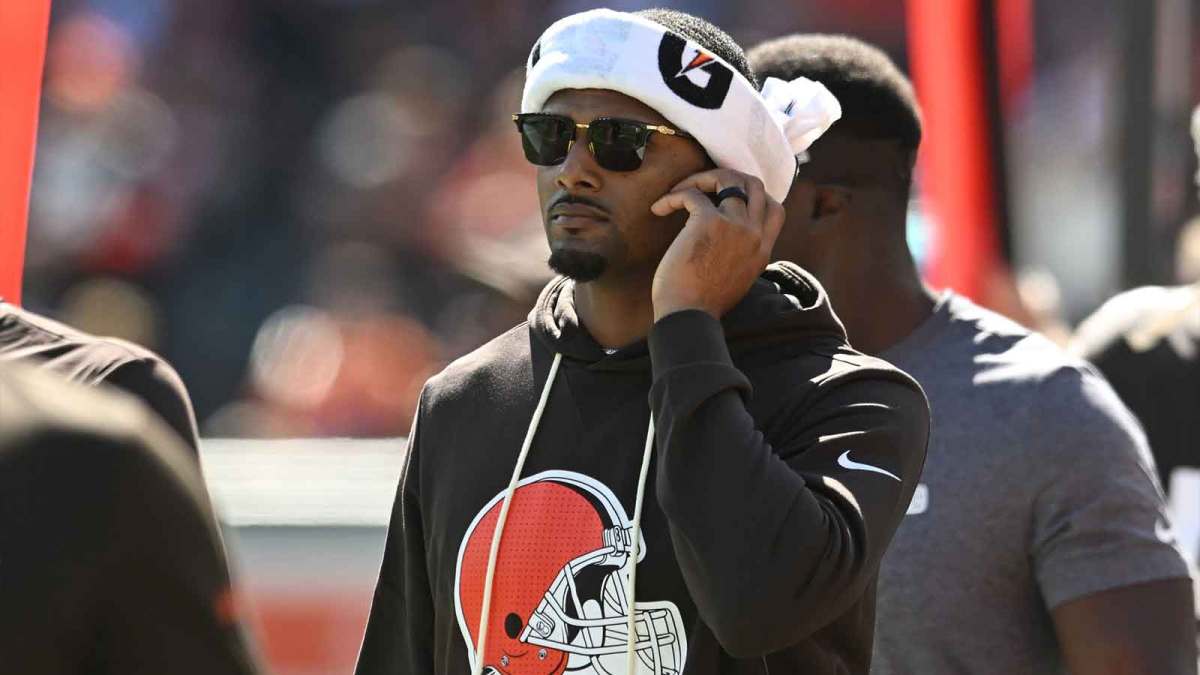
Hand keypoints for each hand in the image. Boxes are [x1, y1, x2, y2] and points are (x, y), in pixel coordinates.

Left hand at [649, 169, 784, 320]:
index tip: (725, 199)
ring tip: (679, 192)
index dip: (752, 196)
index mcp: (762, 250)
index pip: (775, 209)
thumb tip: (722, 241)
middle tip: (700, 188)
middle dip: (726, 179)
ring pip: (727, 178)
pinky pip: (692, 194)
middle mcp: (754, 234)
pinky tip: (659, 209)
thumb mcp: (735, 280)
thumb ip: (738, 256)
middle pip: (754, 184)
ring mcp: (735, 226)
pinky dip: (673, 196)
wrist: (688, 318)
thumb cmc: (700, 305)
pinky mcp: (709, 222)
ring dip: (700, 180)